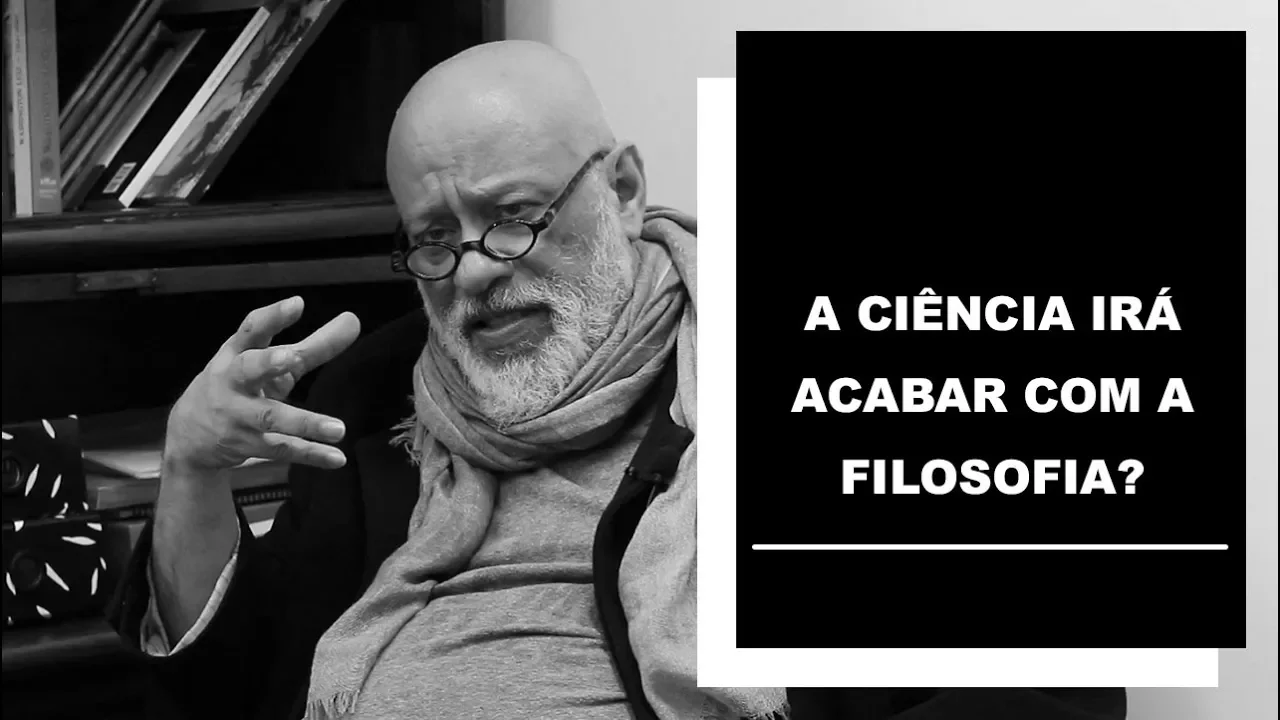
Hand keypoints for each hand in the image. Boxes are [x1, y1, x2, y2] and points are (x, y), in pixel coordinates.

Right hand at [163, 296, 361, 473]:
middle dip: (267, 363)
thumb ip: (312, 345)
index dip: (272, 317)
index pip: (252, 330)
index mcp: (237, 353)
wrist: (188, 435)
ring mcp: (237, 415)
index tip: (297, 304)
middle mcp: (233, 381)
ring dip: (305, 422)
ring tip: (339, 429)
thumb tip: (353, 321)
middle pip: (248, 369)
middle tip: (291, 357)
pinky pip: (281, 449)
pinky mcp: (246, 444)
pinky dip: (310, 455)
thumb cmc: (239, 386)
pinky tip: (337, 459)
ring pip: (270, 417)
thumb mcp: (267, 362)